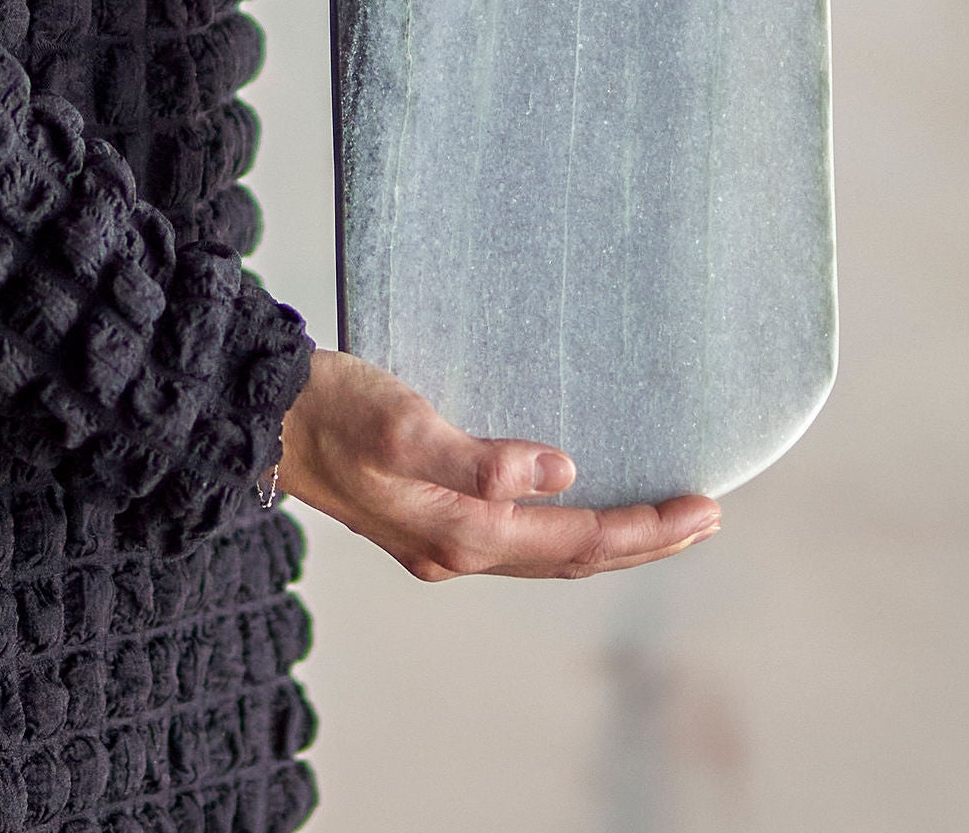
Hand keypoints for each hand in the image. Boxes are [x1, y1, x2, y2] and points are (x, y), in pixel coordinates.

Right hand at [275, 349, 721, 580]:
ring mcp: (438, 541)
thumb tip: (558, 470)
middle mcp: (455, 550)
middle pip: (572, 559)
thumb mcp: (402, 423)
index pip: (577, 540)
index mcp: (459, 532)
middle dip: (644, 541)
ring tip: (663, 519)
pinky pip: (518, 538)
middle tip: (709, 515)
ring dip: (611, 539)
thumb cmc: (330, 409)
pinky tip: (574, 504)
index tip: (706, 507)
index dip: (647, 530)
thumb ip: (478, 455)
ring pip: (547, 553)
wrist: (259, 418)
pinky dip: (565, 527)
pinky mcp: (424, 517)